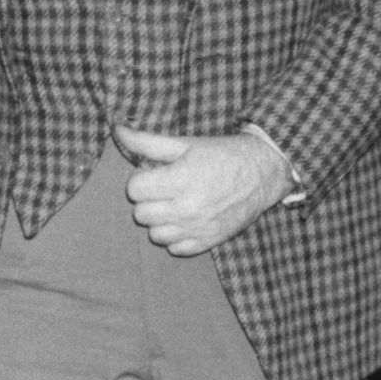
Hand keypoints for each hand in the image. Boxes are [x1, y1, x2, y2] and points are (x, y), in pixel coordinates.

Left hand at [114, 126, 290, 254]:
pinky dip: (177, 236)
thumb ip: (148, 142)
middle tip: (166, 189)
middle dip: (149, 199)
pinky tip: (187, 220)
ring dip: (161, 220)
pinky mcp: (208, 242)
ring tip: (176, 205)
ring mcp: (198, 228)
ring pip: (155, 234)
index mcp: (180, 180)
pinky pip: (175, 249)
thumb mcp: (186, 144)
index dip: (142, 179)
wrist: (263, 173)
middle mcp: (187, 208)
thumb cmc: (223, 155)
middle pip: (141, 214)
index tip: (156, 174)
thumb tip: (117, 130)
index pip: (134, 190)